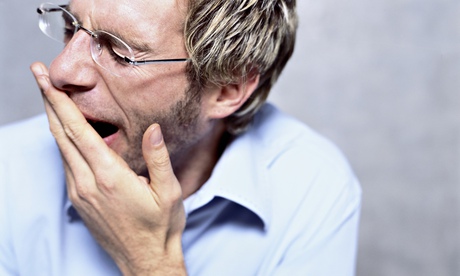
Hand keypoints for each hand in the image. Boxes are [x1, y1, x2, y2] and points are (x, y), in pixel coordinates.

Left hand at [31, 62, 186, 274]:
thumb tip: (153, 129)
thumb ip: (159, 158)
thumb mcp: (169, 192)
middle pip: (61, 134)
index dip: (59, 102)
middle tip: (39, 76)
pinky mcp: (79, 200)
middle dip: (48, 102)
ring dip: (53, 120)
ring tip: (50, 97)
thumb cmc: (160, 226)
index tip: (45, 79)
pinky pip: (66, 164)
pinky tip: (66, 132)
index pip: (78, 131)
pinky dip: (62, 141)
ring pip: (60, 148)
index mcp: (110, 176)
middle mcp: (88, 183)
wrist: (145, 260)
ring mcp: (80, 193)